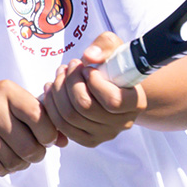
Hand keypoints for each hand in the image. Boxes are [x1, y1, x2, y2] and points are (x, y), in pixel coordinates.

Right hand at [0, 80, 59, 174]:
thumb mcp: (10, 99)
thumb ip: (38, 115)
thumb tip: (65, 141)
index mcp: (7, 90)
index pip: (39, 117)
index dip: (49, 134)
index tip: (46, 138)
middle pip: (29, 146)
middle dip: (37, 155)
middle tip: (34, 152)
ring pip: (14, 161)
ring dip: (21, 164)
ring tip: (17, 156)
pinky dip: (4, 169)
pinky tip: (1, 160)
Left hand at [41, 32, 146, 146]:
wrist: (115, 86)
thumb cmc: (115, 66)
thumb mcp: (115, 47)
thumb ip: (105, 45)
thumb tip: (89, 56)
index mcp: (135, 102)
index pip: (112, 100)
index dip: (94, 82)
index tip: (88, 68)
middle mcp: (123, 123)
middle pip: (85, 107)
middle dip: (70, 82)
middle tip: (70, 66)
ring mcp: (105, 135)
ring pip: (70, 117)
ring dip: (58, 91)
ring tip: (60, 74)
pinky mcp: (88, 140)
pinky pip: (62, 127)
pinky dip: (52, 107)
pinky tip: (51, 90)